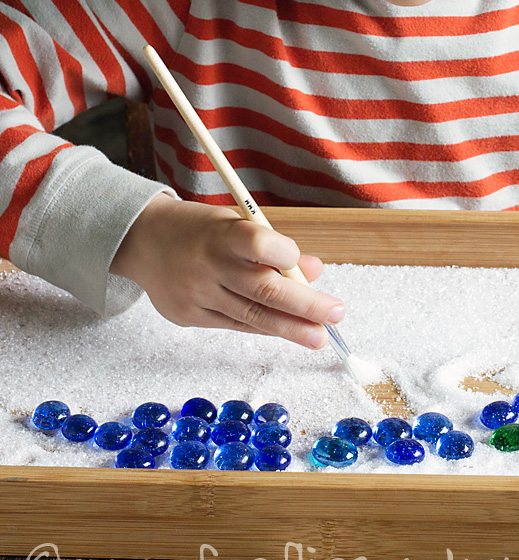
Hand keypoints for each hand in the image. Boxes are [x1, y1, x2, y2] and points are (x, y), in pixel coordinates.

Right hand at [110, 194, 344, 348]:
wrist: (141, 240)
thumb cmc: (199, 228)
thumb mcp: (235, 223)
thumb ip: (273, 246)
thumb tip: (314, 271)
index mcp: (219, 233)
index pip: (257, 244)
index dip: (285, 255)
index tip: (303, 264)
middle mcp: (207, 266)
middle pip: (262, 290)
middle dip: (305, 305)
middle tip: (335, 314)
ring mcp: (196, 295)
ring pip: (251, 315)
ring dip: (290, 327)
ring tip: (318, 336)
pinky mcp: (188, 317)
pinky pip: (234, 324)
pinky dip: (262, 326)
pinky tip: (286, 330)